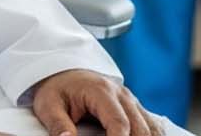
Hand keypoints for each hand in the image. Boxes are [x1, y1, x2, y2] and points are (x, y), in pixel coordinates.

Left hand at [30, 69, 161, 135]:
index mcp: (101, 92)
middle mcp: (122, 95)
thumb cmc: (58, 89)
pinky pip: (152, 125)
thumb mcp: (49, 106)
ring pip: (150, 127)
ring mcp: (131, 100)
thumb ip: (59, 126)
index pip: (119, 123)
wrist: (65, 72)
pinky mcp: (134, 107)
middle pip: (139, 128)